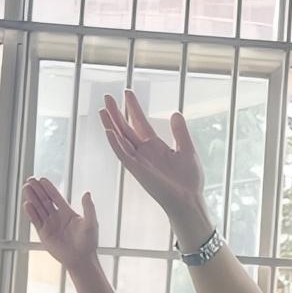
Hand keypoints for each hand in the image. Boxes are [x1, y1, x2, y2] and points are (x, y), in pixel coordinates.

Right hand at [22, 177, 100, 277]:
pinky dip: (31, 212)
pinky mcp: (43, 233)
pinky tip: (27, 204)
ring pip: (39, 208)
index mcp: (67, 212)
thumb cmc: (88, 242)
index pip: (56, 197)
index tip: (42, 179)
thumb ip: (89, 208)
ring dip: (32, 198)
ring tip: (26, 188)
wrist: (81, 259)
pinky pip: (36, 221)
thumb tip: (87, 193)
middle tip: (30, 180)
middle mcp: (57, 217)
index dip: (49, 188)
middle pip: (45, 200)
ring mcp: (49, 224)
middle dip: (38, 190)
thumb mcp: (91, 223)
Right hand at [100, 93, 211, 236]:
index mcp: (155, 146)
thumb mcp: (187, 150)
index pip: (140, 122)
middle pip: (126, 128)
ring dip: (111, 125)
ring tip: (102, 110)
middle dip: (116, 113)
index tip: (126, 93)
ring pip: (120, 139)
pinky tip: (108, 131)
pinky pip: (123, 155)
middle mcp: (143, 152)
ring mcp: (139, 161)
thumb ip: (180, 132)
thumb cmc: (189, 180)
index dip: (133, 108)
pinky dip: (115, 144)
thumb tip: (175, 113)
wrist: (189, 199)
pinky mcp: (137, 170)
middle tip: (107, 97)